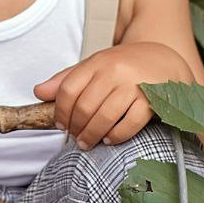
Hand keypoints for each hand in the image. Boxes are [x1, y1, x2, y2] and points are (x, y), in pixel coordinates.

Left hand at [33, 42, 194, 150]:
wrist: (164, 60)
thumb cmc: (125, 67)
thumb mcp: (95, 66)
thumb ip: (67, 79)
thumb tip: (38, 92)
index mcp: (97, 62)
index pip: (68, 89)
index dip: (60, 112)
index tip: (61, 124)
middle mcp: (115, 71)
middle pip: (84, 107)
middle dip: (76, 128)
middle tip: (75, 137)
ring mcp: (134, 86)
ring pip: (104, 117)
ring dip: (92, 135)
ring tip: (87, 143)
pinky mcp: (151, 101)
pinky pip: (129, 124)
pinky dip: (116, 136)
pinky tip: (110, 139)